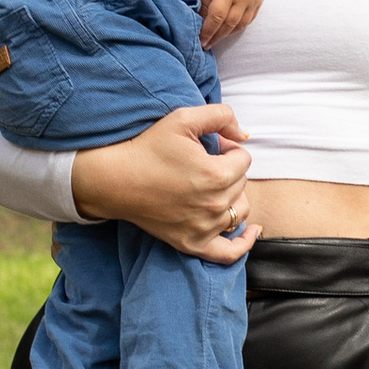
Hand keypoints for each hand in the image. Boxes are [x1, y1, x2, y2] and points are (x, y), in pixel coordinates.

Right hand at [71, 101, 256, 260]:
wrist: (115, 180)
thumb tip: (243, 134)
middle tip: (201, 163)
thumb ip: (220, 115)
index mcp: (216, 175)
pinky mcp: (193, 243)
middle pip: (242, 184)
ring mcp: (205, 228)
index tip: (208, 147)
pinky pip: (229, 253)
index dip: (227, 149)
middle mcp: (214, 205)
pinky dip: (244, 243)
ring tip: (213, 186)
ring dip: (233, 196)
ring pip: (239, 211)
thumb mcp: (183, 118)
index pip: (244, 159)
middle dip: (228, 170)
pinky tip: (253, 232)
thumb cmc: (147, 147)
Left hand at [199, 0, 264, 48]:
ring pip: (241, 24)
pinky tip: (229, 28)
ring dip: (227, 34)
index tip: (200, 41)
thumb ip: (206, 1)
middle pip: (229, 24)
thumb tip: (202, 20)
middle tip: (206, 45)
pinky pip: (250, 19)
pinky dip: (239, 26)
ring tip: (216, 38)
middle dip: (216, 36)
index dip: (207, 32)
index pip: (216, 17)